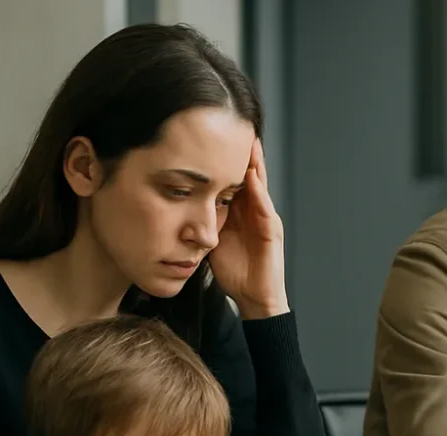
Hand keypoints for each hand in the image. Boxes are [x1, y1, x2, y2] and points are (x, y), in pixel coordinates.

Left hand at [208, 138, 290, 318]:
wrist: (254, 300)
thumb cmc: (234, 273)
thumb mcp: (211, 241)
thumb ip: (201, 222)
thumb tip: (175, 208)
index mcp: (241, 213)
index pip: (234, 179)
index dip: (225, 159)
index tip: (213, 135)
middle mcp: (256, 212)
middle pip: (249, 175)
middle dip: (243, 152)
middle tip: (235, 125)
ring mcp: (266, 220)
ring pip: (259, 185)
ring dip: (254, 163)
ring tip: (248, 141)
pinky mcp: (272, 232)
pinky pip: (264, 207)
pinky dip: (258, 190)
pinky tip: (250, 175)